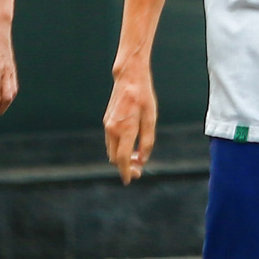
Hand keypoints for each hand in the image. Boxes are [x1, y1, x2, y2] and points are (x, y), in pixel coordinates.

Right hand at [102, 61, 157, 183]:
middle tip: (138, 170)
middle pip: (115, 158)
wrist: (129, 78)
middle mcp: (113, 129)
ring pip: (111, 150)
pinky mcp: (106, 121)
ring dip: (121, 158)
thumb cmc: (143, 97)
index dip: (126, 172)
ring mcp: (108, 125)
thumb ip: (147, 141)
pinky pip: (111, 141)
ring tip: (136, 158)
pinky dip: (118, 148)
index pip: (123, 159)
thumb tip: (142, 159)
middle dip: (124, 167)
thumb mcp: (151, 119)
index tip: (129, 180)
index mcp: (126, 129)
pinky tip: (130, 146)